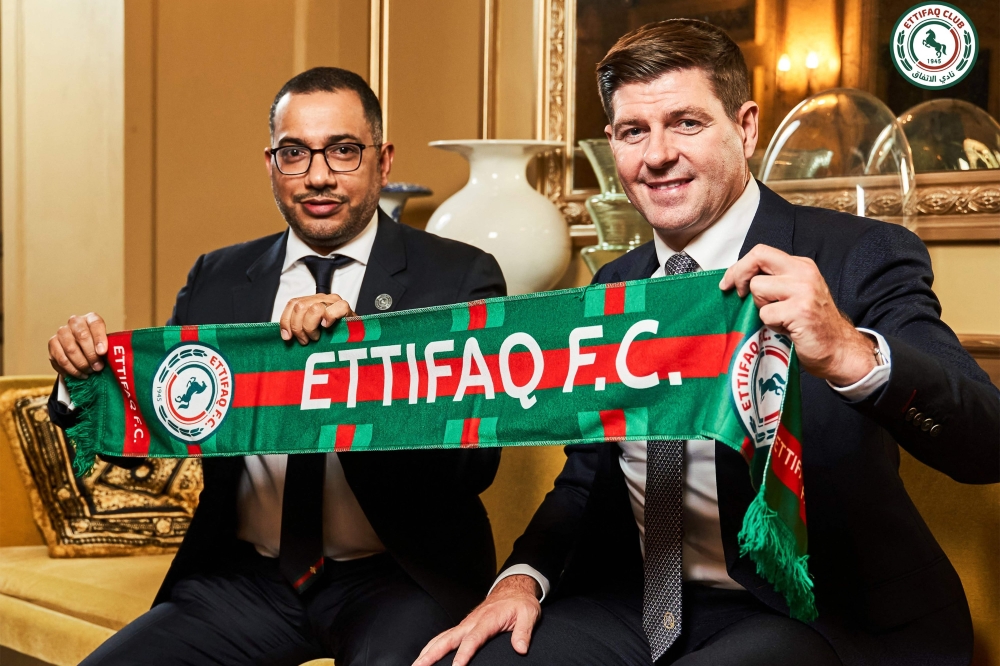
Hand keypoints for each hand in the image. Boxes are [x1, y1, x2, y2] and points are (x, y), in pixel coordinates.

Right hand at [48, 313, 107, 378]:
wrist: (80, 347)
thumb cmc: (97, 345)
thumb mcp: (106, 342)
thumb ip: (110, 347)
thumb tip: (116, 357)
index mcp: (91, 318)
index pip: (96, 324)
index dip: (99, 338)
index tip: (103, 352)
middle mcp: (75, 322)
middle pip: (81, 336)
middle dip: (91, 355)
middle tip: (98, 367)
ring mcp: (62, 332)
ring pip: (70, 349)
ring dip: (81, 364)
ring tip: (89, 372)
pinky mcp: (52, 344)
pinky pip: (60, 359)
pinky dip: (71, 370)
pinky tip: (79, 374)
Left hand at [279, 293, 354, 343]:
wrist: (355, 338)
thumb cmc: (332, 337)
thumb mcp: (312, 331)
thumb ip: (299, 327)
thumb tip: (285, 335)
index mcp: (311, 301)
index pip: (292, 304)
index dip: (286, 321)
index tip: (287, 337)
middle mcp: (321, 298)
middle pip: (299, 307)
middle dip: (298, 327)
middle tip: (305, 340)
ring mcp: (334, 301)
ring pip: (313, 309)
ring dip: (311, 327)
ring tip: (316, 337)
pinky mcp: (346, 307)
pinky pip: (334, 309)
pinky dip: (330, 318)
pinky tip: (328, 327)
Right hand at [413, 574, 541, 665]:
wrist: (512, 589)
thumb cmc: (519, 603)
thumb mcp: (528, 614)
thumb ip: (523, 632)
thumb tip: (520, 649)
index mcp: (487, 619)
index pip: (473, 639)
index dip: (464, 654)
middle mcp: (472, 622)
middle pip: (449, 638)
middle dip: (433, 653)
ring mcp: (466, 624)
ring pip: (443, 637)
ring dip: (428, 650)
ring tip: (416, 665)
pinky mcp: (464, 626)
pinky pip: (445, 636)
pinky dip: (433, 645)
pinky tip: (425, 655)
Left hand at [720, 244, 875, 385]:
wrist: (838, 349)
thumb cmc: (812, 324)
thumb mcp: (795, 293)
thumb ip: (774, 282)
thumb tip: (738, 280)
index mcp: (801, 266)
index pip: (761, 252)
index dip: (739, 266)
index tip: (729, 283)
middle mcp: (803, 273)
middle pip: (757, 258)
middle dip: (739, 275)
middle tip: (737, 294)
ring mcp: (803, 290)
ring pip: (757, 288)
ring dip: (760, 307)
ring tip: (778, 317)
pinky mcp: (800, 310)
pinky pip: (765, 313)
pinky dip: (770, 324)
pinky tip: (786, 328)